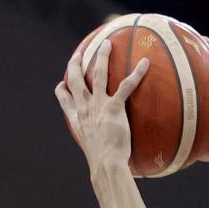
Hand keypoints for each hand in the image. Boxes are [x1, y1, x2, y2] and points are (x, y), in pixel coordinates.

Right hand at [54, 40, 149, 171]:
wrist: (106, 163)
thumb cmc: (103, 162)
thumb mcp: (93, 150)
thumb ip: (97, 143)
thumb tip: (108, 154)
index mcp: (76, 118)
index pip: (63, 98)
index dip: (62, 89)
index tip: (63, 83)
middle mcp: (84, 108)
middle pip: (75, 78)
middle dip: (75, 63)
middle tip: (78, 53)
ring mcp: (98, 105)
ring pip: (97, 74)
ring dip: (102, 56)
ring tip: (106, 44)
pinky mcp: (114, 107)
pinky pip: (126, 85)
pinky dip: (137, 73)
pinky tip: (145, 63)